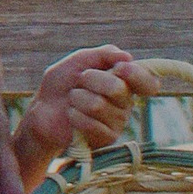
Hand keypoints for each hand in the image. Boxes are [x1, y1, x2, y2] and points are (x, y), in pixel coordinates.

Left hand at [13, 45, 151, 178]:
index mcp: (124, 82)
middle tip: (79, 82)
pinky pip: (92, 124)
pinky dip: (75, 115)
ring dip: (77, 98)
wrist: (43, 111)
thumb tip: (127, 57)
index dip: (138, 75)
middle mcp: (126, 102)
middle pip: (118, 88)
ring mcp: (118, 122)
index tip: (120, 68)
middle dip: (91, 80)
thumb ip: (102, 54)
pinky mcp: (106, 139)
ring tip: (73, 101)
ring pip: (99, 105)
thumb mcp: (78, 61)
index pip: (149, 82)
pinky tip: (71, 115)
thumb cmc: (62, 85)